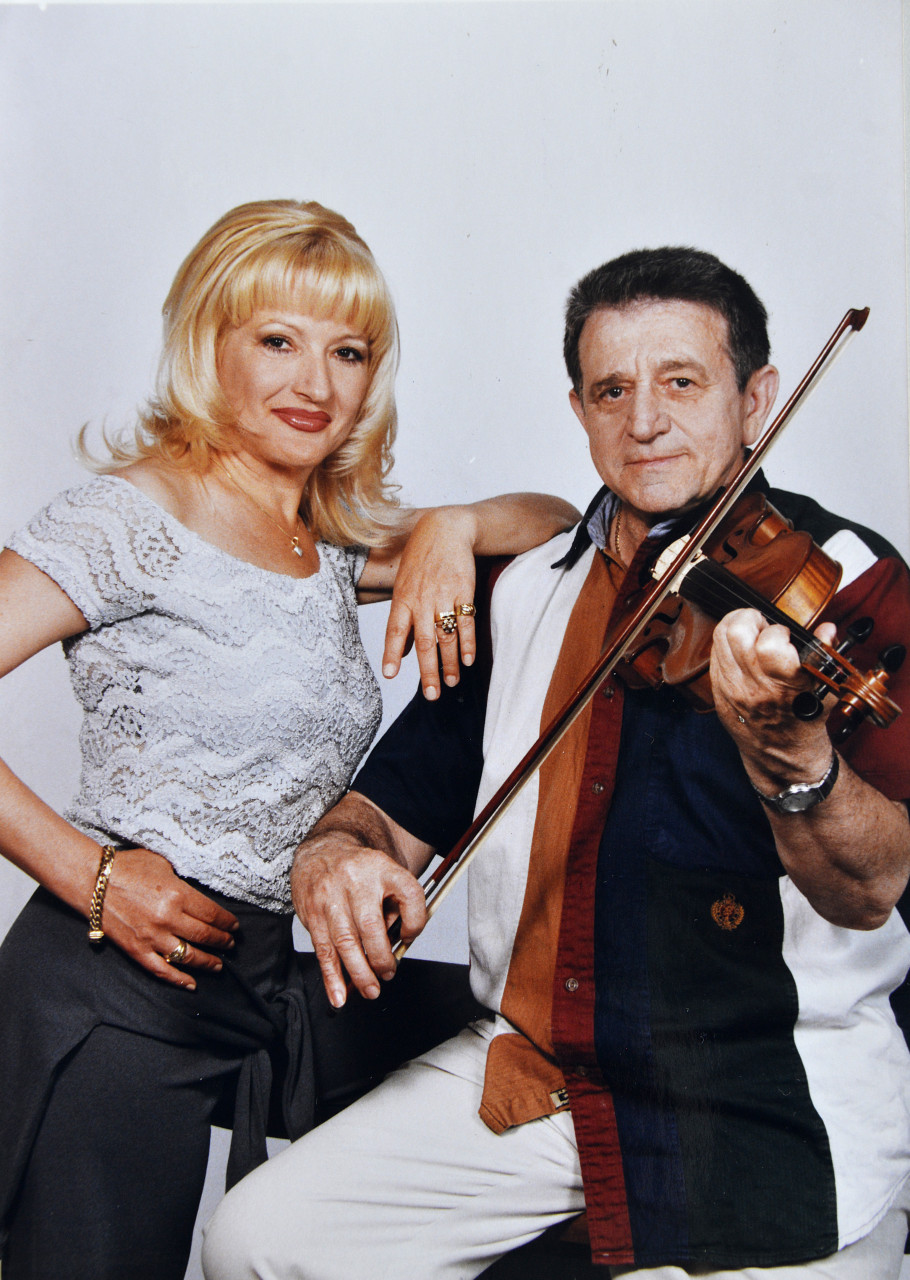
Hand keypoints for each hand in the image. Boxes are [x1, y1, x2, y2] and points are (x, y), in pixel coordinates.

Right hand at [101, 848, 238, 989]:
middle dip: (222, 941)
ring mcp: (151, 937)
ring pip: (187, 956)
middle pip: (204, 936)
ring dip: (207, 962)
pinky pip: (161, 969)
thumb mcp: (163, 864)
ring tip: (218, 964)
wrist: (92, 881)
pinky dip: (178, 979)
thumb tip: (198, 895)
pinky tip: (191, 984)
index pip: (212, 914)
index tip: (235, 926)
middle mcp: (167, 918)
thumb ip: (182, 882)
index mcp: (177, 894)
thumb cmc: (128, 867)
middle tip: (231, 944)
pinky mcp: (136, 950)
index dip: (227, 922)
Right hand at [291, 833, 427, 1006]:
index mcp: (383, 868)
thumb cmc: (361, 871)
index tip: (410, 936)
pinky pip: (323, 950)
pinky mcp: (312, 913)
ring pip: (345, 942)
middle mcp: (356, 880)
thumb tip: (397, 945)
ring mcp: (331, 897)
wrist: (323, 851)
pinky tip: (338, 994)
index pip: (409, 892)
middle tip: (388, 974)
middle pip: (371, 925)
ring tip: (370, 990)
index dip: (415, 920)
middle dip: (381, 958)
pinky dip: (331, 976)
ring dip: (359, 973)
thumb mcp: (387, 875)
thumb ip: (396, 906)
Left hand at [381, 508, 477, 699]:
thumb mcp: (403, 585)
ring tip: (451, 682)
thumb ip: (402, 620)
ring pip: (446, 636)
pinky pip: (465, 622)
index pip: (394, 631)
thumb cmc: (421, 560)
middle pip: (423, 642)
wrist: (445, 530)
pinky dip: (467, 642)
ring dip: (450, 662)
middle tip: (432, 695)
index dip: (392, 653)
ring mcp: (442, 596)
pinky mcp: (463, 591)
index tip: (389, 675)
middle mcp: (420, 600)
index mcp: (402, 599)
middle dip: (427, 671)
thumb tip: (401, 652)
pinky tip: (468, 660)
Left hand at [710, 608, 835, 784]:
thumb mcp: (825, 690)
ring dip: (736, 625)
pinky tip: (742, 650)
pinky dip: (726, 643)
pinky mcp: (717, 691)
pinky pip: (714, 653)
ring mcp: (731, 689)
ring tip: (751, 634)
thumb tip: (826, 628)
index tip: (785, 637)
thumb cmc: (806, 720)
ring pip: (719, 637)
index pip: (769, 643)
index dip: (777, 630)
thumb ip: (824, 654)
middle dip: (751, 619)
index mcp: (784, 686)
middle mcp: (753, 686)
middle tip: (763, 627)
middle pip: (736, 632)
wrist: (781, 755)